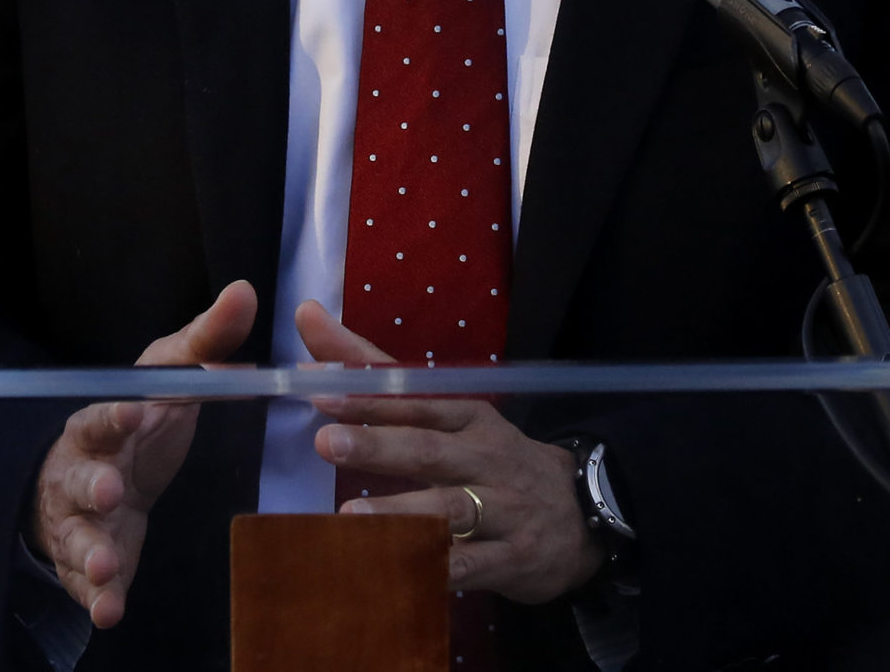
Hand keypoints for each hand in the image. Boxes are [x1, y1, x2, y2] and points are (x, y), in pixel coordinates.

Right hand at [30, 280, 256, 627]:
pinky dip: (97, 598)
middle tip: (108, 489)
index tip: (134, 411)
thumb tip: (245, 291)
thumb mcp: (168, 377)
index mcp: (103, 424)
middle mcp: (83, 473)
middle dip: (91, 484)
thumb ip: (206, 341)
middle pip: (79, 477)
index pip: (104, 414)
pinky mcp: (91, 563)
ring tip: (107, 566)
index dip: (116, 413)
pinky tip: (108, 612)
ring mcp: (82, 521)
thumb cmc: (137, 423)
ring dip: (92, 551)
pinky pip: (87, 584)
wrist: (96, 478)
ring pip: (78, 536)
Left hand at [297, 301, 603, 603]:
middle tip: (328, 443)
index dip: (371, 396)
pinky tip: (395, 572)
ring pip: (449, 510)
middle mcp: (486, 458)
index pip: (418, 401)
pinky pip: (468, 566)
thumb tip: (308, 317)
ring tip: (350, 517)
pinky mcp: (511, 558)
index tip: (320, 390)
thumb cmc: (494, 458)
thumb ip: (377, 373)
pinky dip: (435, 569)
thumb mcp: (449, 412)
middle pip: (431, 450)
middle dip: (380, 445)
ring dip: (401, 512)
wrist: (581, 514)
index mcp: (469, 417)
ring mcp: (502, 510)